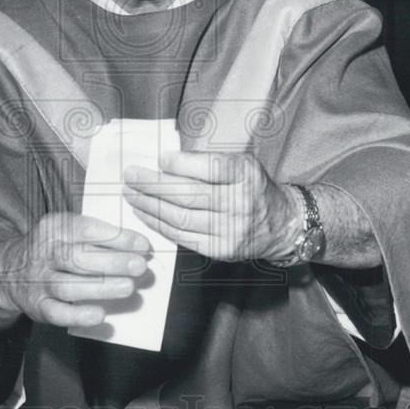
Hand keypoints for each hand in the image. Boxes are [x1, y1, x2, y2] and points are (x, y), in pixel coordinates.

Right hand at [0, 212, 150, 333]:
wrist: (8, 271)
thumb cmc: (53, 249)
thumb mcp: (66, 231)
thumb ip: (96, 236)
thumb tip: (138, 248)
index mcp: (54, 228)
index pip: (86, 229)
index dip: (116, 237)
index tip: (142, 245)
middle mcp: (43, 253)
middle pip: (78, 258)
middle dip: (112, 262)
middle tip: (139, 266)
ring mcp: (39, 280)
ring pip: (68, 285)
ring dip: (100, 287)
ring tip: (128, 287)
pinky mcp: (37, 306)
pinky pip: (56, 312)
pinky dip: (78, 315)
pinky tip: (99, 315)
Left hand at [123, 151, 299, 261]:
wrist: (279, 224)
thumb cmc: (251, 187)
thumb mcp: (241, 163)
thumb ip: (208, 161)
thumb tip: (164, 162)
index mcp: (246, 175)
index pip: (211, 168)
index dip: (182, 164)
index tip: (160, 159)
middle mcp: (240, 203)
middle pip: (189, 195)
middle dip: (153, 185)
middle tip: (130, 176)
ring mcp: (230, 230)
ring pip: (181, 217)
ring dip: (149, 206)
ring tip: (130, 194)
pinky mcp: (220, 249)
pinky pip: (182, 236)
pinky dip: (159, 224)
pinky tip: (144, 213)